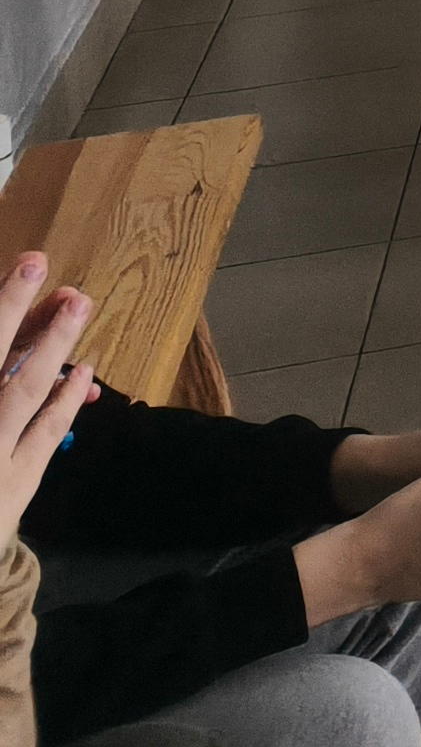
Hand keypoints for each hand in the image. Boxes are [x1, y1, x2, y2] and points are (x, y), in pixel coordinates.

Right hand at [0, 258, 97, 535]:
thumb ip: (2, 371)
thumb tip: (31, 348)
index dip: (0, 306)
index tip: (23, 265)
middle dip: (9, 309)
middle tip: (34, 262)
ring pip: (21, 391)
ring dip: (50, 344)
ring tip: (76, 302)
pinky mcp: (16, 483)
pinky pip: (45, 433)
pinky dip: (66, 399)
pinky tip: (85, 371)